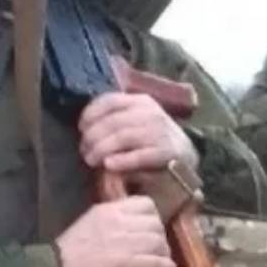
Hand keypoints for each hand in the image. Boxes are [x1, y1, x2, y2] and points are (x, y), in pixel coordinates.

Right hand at [54, 196, 175, 266]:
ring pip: (159, 242)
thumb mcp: (90, 221)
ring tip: (161, 260)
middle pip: (156, 224)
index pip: (146, 204)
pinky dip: (164, 266)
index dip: (153, 217)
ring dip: (163, 252)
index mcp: (109, 210)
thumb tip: (131, 221)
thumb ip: (111, 217)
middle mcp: (119, 222)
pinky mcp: (127, 265)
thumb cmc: (69, 249)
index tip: (150, 227)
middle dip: (160, 236)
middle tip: (157, 247)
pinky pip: (156, 262)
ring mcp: (124, 244)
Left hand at [78, 92, 198, 173]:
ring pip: (123, 137)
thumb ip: (115, 120)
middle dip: (93, 137)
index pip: (110, 101)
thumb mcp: (135, 122)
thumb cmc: (152, 140)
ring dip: (102, 149)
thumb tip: (85, 128)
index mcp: (140, 101)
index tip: (80, 129)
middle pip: (113, 121)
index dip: (91, 114)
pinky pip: (140, 155)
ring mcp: (161, 132)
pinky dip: (122, 160)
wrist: (186, 158)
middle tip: (84, 151)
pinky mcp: (168, 152)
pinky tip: (109, 165)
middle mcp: (151, 113)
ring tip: (91, 160)